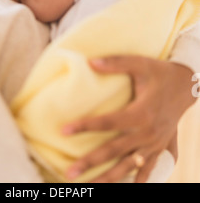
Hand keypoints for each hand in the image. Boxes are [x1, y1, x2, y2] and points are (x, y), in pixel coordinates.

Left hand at [62, 56, 195, 182]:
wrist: (188, 85)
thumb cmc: (160, 72)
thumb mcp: (140, 63)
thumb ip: (116, 62)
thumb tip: (90, 61)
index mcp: (141, 113)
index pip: (107, 122)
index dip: (84, 126)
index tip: (63, 131)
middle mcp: (147, 133)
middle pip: (113, 150)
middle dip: (89, 162)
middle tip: (68, 172)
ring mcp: (154, 144)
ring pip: (128, 166)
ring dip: (108, 178)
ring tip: (88, 186)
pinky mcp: (160, 148)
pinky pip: (147, 169)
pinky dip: (137, 180)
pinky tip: (127, 188)